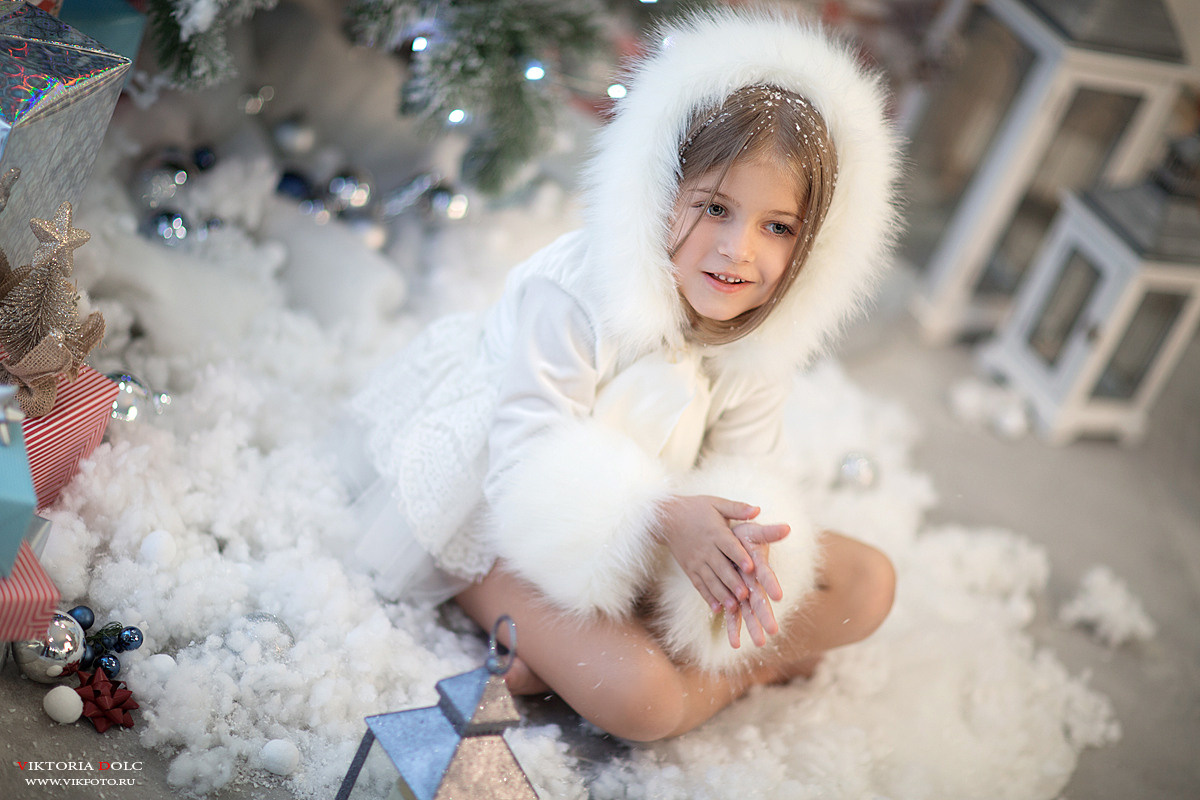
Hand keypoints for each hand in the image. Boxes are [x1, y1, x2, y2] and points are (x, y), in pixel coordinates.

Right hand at [657, 495, 788, 621]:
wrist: (667, 517)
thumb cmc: (696, 508)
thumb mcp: (717, 503)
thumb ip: (738, 508)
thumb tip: (758, 510)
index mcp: (715, 532)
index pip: (729, 546)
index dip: (740, 557)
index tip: (751, 567)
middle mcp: (705, 549)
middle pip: (721, 567)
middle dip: (733, 582)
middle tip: (745, 595)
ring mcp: (696, 561)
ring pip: (710, 580)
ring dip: (722, 594)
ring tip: (733, 607)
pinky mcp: (689, 569)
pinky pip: (699, 585)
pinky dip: (708, 597)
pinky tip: (717, 608)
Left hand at [725, 521, 788, 648]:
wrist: (727, 542)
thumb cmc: (742, 536)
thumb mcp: (753, 532)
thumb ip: (768, 532)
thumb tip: (788, 527)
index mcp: (758, 566)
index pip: (766, 576)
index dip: (772, 584)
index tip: (778, 596)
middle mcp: (753, 582)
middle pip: (760, 600)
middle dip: (765, 615)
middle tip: (773, 631)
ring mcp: (742, 592)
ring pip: (747, 612)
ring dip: (752, 627)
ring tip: (759, 644)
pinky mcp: (731, 597)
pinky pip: (731, 614)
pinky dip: (732, 628)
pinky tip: (734, 644)